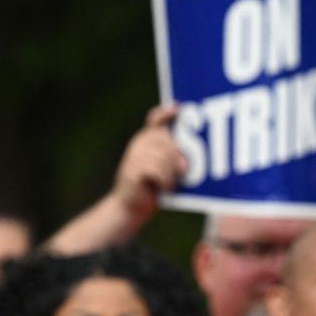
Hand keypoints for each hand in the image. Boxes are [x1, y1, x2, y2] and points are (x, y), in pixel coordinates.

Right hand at [112, 104, 188, 219]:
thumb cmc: (153, 187)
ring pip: (164, 157)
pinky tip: (162, 188)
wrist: (130, 207)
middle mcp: (139, 143)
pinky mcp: (131, 170)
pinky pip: (157, 170)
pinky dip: (165, 182)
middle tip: (183, 172)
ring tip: (169, 183)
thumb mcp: (166, 169)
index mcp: (148, 140)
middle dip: (178, 157)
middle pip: (167, 140)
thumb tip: (186, 161)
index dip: (166, 113)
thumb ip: (173, 159)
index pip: (156, 119)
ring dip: (172, 174)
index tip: (178, 108)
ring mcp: (133, 155)